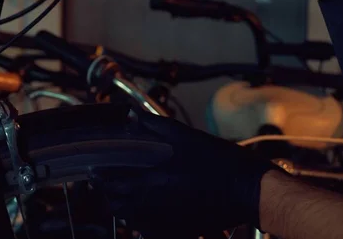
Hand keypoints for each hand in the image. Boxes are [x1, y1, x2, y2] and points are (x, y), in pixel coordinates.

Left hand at [91, 110, 276, 237]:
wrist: (248, 189)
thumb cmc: (219, 161)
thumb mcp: (187, 136)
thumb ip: (156, 126)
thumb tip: (132, 116)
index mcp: (154, 179)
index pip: (114, 183)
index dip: (100, 179)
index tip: (94, 172)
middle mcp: (156, 203)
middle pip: (118, 206)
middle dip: (109, 196)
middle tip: (107, 185)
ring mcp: (167, 219)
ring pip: (132, 220)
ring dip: (123, 208)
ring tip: (123, 197)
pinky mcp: (179, 228)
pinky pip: (150, 229)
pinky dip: (142, 220)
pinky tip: (146, 210)